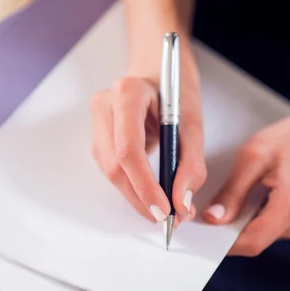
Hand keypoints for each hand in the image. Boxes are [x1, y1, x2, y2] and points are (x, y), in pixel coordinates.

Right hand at [90, 45, 205, 222]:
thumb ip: (191, 163)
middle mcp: (104, 106)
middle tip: (168, 219)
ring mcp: (96, 121)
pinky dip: (131, 186)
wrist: (157, 71)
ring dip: (136, 196)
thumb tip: (182, 203)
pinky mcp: (98, 137)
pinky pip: (111, 169)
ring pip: (110, 172)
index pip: (128, 149)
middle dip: (141, 198)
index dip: (145, 185)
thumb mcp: (193, 123)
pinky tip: (149, 194)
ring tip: (163, 209)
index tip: (165, 210)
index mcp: (127, 94)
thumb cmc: (174, 91)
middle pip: (116, 166)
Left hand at [203, 110, 289, 256]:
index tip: (201, 232)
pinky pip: (265, 228)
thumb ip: (232, 191)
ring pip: (258, 236)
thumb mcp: (253, 156)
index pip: (252, 242)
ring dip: (239, 223)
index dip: (223, 242)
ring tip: (231, 197)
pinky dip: (249, 218)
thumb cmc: (289, 140)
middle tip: (207, 212)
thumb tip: (212, 219)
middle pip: (254, 241)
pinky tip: (246, 198)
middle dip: (227, 232)